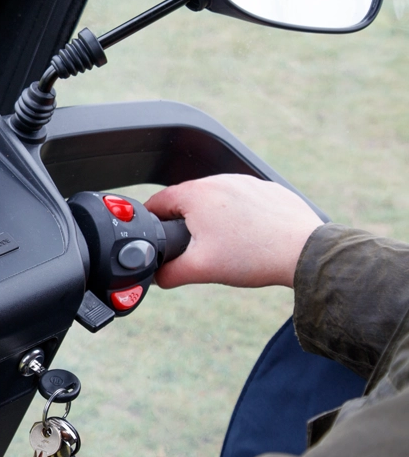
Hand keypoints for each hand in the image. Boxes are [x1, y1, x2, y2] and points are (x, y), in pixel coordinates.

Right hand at [144, 174, 323, 288]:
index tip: (158, 239)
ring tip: (226, 245)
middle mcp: (219, 180)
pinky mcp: (266, 189)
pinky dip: (239, 216)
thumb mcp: (201, 270)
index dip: (152, 223)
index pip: (157, 202)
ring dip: (212, 218)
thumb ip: (169, 273)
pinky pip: (241, 200)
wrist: (304, 252)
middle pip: (186, 200)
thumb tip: (156, 276)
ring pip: (215, 200)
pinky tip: (248, 237)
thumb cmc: (254, 256)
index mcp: (197, 194)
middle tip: (196, 249)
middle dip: (184, 223)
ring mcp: (245, 182)